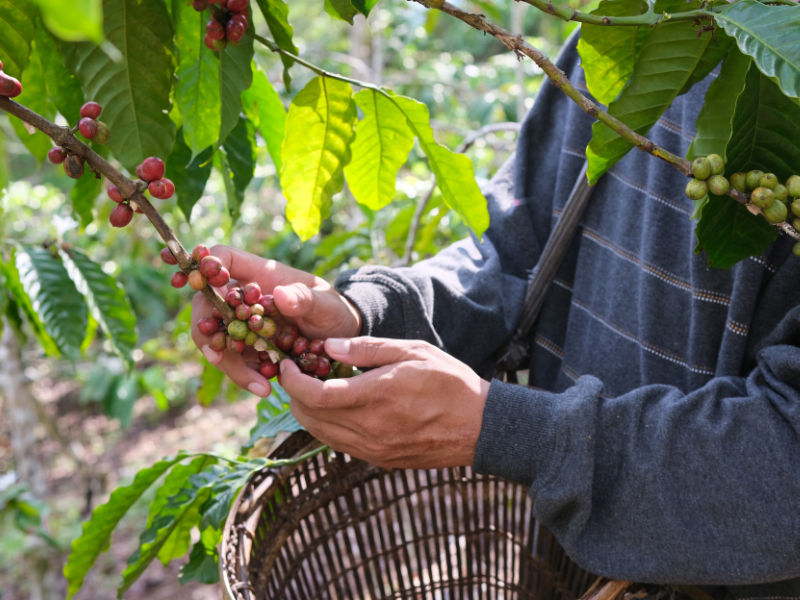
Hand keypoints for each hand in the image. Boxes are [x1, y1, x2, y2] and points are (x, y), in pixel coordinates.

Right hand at [191, 245, 361, 397]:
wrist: (341, 340)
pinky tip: (266, 386)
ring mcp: (242, 323)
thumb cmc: (333, 311)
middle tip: (217, 357)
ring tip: (260, 385)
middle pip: (206, 304)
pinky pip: (234, 360)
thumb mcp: (326, 304)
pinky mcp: (247, 347)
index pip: (224, 256)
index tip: (213, 286)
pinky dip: (244, 374)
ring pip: (216, 338)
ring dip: (228, 362)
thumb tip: (279, 295)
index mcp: (261, 274)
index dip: (209, 266)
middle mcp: (244, 296)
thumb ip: (306, 298)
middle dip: (207, 331)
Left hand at [281, 337, 490, 468]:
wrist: (480, 426)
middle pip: (310, 418)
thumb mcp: (411, 351)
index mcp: (376, 397)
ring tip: (306, 390)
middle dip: (292, 396)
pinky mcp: (380, 459)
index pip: (315, 395)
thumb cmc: (449, 381)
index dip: (292, 381)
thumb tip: (328, 348)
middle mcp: (370, 428)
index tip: (286, 364)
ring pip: (320, 435)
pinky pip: (339, 444)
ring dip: (305, 413)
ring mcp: (374, 448)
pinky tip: (330, 409)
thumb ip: (367, 349)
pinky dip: (325, 426)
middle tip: (291, 374)